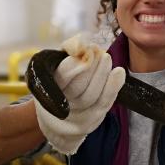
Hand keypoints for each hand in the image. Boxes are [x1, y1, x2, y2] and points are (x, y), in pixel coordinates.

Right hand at [35, 35, 124, 153]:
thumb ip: (68, 50)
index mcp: (46, 90)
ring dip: (102, 75)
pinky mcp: (90, 122)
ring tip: (106, 58)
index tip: (88, 48)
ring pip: (91, 97)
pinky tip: (119, 72)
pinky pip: (103, 104)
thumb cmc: (59, 81)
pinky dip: (113, 87)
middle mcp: (59, 106)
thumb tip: (81, 43)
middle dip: (92, 67)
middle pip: (78, 88)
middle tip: (98, 50)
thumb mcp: (57, 62)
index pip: (62, 77)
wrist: (56, 119)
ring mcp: (75, 116)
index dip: (76, 63)